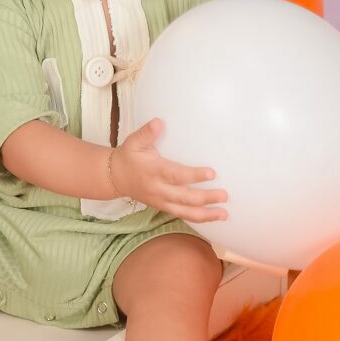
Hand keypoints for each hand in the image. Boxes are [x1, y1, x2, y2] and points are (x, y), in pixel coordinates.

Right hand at [109, 119, 228, 223]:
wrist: (114, 177)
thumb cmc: (128, 156)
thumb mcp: (133, 142)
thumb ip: (147, 132)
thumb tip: (159, 122)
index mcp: (154, 171)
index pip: (176, 175)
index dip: (194, 175)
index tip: (211, 173)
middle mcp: (158, 189)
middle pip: (184, 197)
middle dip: (206, 198)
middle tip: (224, 195)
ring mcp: (161, 201)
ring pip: (185, 212)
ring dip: (205, 214)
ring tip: (224, 214)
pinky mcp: (163, 208)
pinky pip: (182, 215)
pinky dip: (198, 218)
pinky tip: (213, 217)